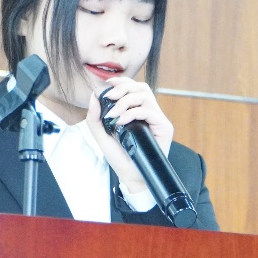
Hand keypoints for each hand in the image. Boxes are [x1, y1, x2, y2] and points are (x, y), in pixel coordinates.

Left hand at [86, 77, 173, 192]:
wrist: (131, 176)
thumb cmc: (120, 157)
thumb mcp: (101, 135)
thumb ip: (95, 117)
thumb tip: (93, 96)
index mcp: (137, 111)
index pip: (134, 88)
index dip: (122, 81)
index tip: (107, 83)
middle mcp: (149, 113)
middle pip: (141, 87)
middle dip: (123, 88)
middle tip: (110, 97)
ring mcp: (158, 119)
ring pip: (145, 96)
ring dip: (126, 101)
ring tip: (113, 114)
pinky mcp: (164, 127)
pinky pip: (149, 111)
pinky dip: (132, 113)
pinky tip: (121, 122)